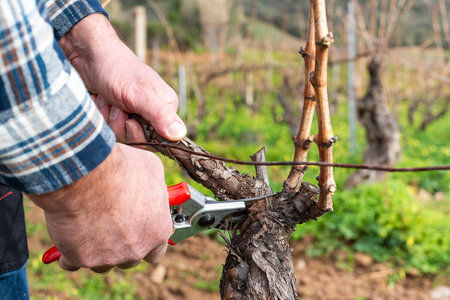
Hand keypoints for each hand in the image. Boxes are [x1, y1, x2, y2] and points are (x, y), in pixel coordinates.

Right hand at [28, 144, 171, 271]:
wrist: (84, 173)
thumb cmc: (120, 168)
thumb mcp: (151, 170)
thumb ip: (154, 189)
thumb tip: (151, 189)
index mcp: (158, 231)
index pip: (156, 252)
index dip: (146, 241)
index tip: (138, 233)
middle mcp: (135, 249)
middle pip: (130, 258)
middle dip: (122, 245)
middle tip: (111, 224)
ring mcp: (107, 257)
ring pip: (102, 262)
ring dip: (97, 249)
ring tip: (89, 224)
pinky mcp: (79, 258)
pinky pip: (73, 262)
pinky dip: (69, 252)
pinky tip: (69, 236)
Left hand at [60, 14, 185, 141]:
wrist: (90, 55)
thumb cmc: (117, 70)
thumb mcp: (139, 94)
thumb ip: (160, 115)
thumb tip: (180, 134)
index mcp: (167, 108)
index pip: (159, 140)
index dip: (140, 134)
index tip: (129, 120)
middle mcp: (154, 113)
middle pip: (139, 139)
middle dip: (122, 124)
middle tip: (117, 104)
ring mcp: (136, 114)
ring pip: (122, 135)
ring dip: (109, 117)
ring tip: (107, 98)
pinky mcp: (120, 115)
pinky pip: (111, 129)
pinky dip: (102, 115)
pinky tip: (101, 100)